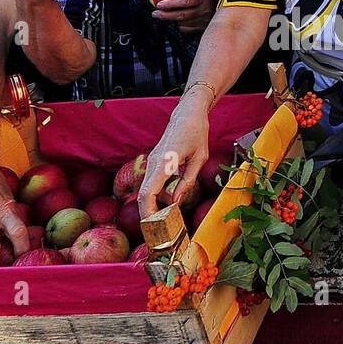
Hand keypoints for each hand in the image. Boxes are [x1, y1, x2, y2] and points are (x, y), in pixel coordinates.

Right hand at [138, 96, 209, 217]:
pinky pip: (152, 183)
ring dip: (155, 205)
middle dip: (148, 214)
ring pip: (147, 190)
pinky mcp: (154, 162)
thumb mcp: (199, 159)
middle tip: (160, 230)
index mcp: (165, 162)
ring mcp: (151, 162)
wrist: (187, 114)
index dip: (148, 212)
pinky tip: (171, 200)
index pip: (148, 193)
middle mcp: (153, 163)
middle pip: (143, 195)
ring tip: (170, 218)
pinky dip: (158, 195)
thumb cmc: (196, 133)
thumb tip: (176, 202)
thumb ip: (187, 181)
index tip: (153, 226)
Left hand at [153, 0, 215, 33]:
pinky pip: (188, 29)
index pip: (185, 1)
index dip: (171, 4)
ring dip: (173, 20)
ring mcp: (205, 21)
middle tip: (155, 13)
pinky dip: (181, 26)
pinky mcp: (204, 28)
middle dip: (166, 15)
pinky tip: (178, 21)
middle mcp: (205, 10)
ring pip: (184, 23)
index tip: (159, 4)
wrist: (228, 6)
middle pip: (182, 15)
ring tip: (165, 15)